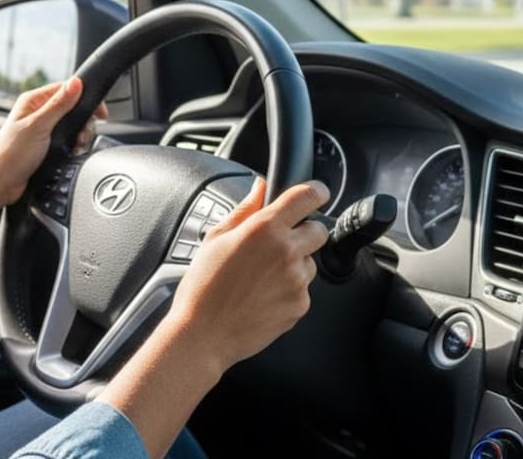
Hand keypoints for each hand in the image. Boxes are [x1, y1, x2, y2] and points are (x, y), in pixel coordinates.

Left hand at [0, 77, 105, 206]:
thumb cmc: (10, 155)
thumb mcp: (38, 126)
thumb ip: (59, 104)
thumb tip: (76, 83)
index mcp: (33, 101)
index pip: (66, 88)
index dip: (84, 97)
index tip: (99, 113)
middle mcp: (37, 113)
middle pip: (72, 108)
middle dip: (82, 123)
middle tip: (82, 136)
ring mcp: (41, 130)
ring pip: (71, 126)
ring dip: (78, 137)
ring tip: (76, 147)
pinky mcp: (44, 146)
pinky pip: (66, 141)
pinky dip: (72, 147)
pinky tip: (71, 154)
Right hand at [168, 178, 330, 368]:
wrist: (204, 334)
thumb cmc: (203, 286)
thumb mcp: (216, 238)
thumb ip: (245, 209)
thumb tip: (260, 187)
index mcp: (264, 229)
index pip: (306, 197)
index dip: (315, 191)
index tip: (316, 193)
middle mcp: (287, 252)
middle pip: (319, 229)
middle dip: (304, 231)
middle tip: (277, 243)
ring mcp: (297, 281)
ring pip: (310, 261)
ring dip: (295, 263)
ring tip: (261, 276)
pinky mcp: (300, 305)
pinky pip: (303, 288)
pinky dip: (289, 289)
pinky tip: (262, 295)